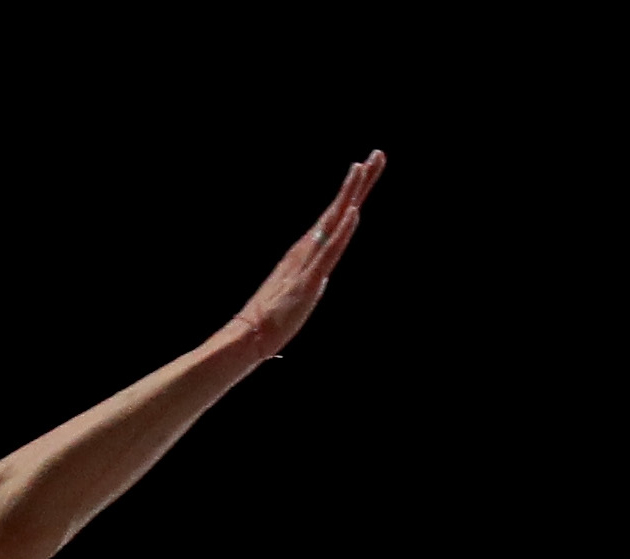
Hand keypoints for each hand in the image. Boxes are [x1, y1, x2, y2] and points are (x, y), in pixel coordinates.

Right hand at [222, 153, 385, 363]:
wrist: (251, 334)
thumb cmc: (273, 317)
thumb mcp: (300, 292)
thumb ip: (310, 279)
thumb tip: (318, 277)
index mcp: (309, 250)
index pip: (337, 216)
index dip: (353, 192)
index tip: (367, 167)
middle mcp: (309, 248)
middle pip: (339, 209)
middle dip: (359, 181)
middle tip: (378, 154)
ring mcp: (309, 260)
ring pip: (334, 221)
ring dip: (350, 193)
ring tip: (362, 166)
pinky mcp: (309, 279)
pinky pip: (329, 251)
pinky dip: (342, 230)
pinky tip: (353, 212)